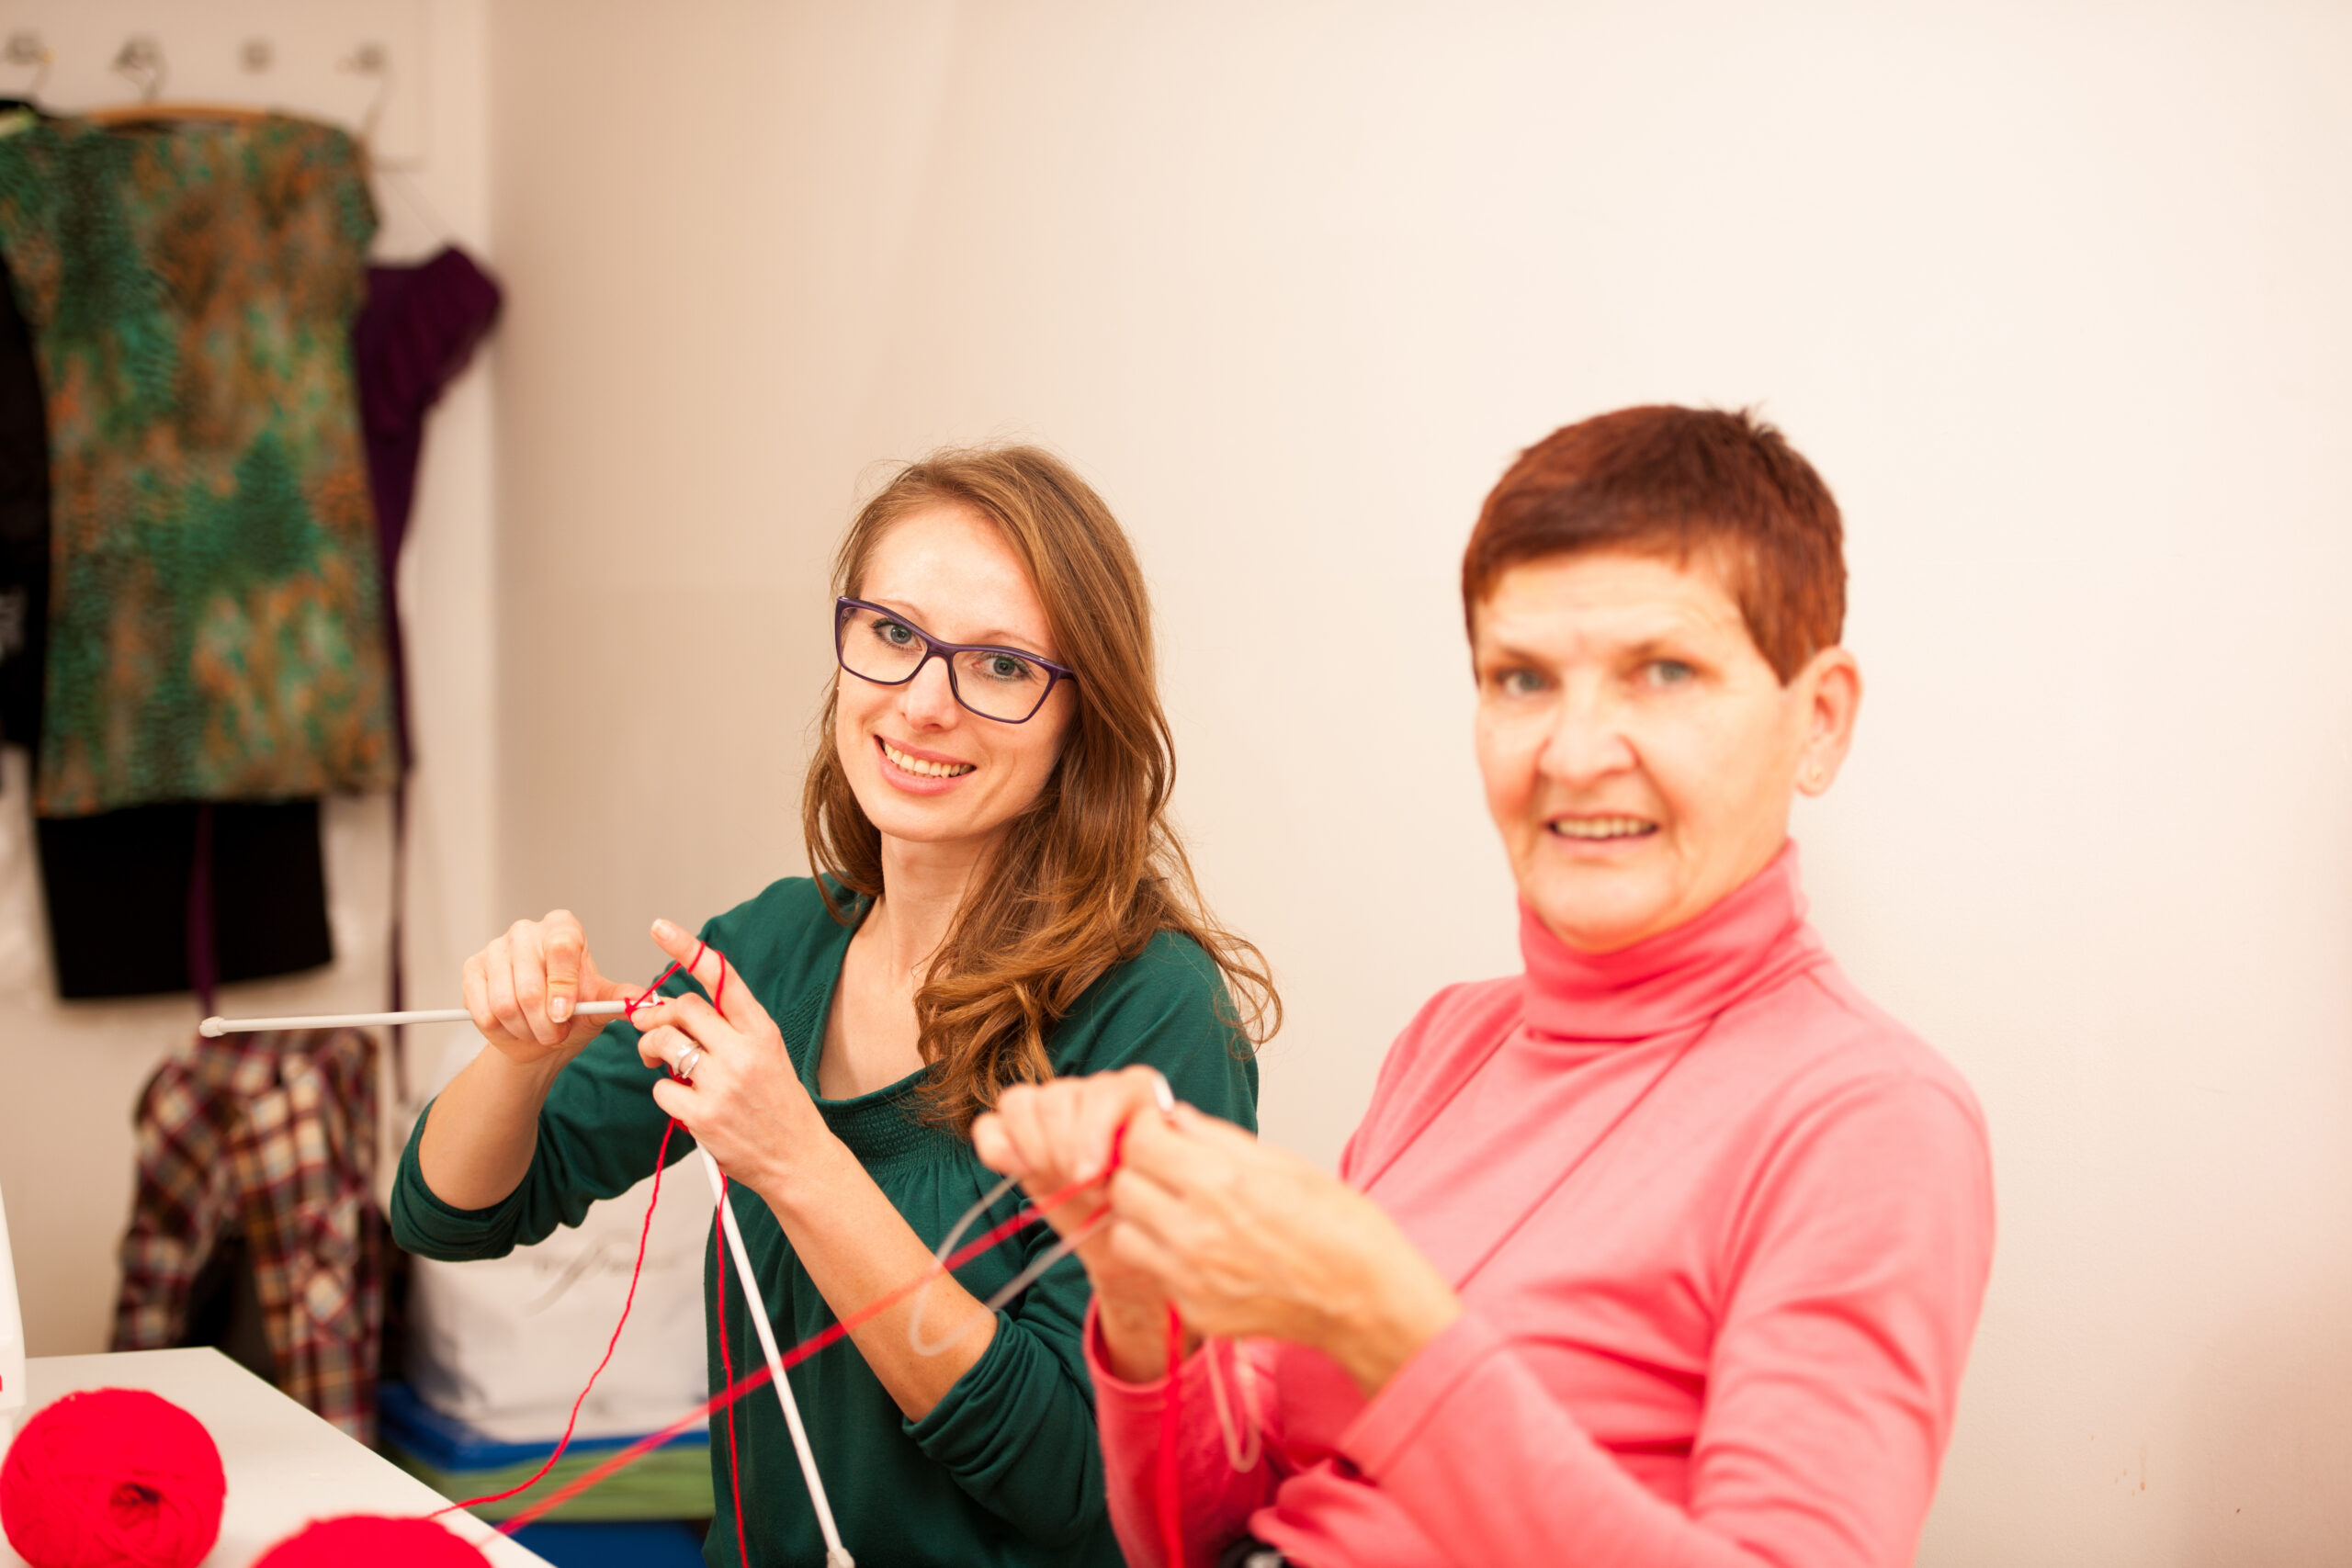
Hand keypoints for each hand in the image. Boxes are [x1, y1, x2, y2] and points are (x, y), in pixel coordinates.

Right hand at [462, 910, 638, 1066]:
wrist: (537, 1036)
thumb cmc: (571, 1013)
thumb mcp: (599, 1005)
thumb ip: (620, 1000)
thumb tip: (647, 1002)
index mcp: (563, 928)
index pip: (562, 947)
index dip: (563, 985)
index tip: (565, 1014)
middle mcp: (527, 930)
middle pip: (531, 983)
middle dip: (545, 1022)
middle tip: (554, 1034)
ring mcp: (496, 948)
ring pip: (506, 1001)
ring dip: (525, 1029)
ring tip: (537, 1032)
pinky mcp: (472, 969)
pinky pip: (483, 1009)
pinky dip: (501, 1029)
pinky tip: (513, 1027)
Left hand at [630, 919, 833, 1201]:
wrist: (797, 1159)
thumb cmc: (779, 1106)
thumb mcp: (768, 1054)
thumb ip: (730, 1029)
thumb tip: (677, 1010)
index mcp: (762, 1031)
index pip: (722, 978)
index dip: (688, 949)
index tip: (661, 928)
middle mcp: (744, 1052)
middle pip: (683, 1008)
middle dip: (656, 1015)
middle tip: (648, 1028)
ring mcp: (723, 1083)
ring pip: (664, 1042)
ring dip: (651, 1049)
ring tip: (658, 1061)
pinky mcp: (703, 1115)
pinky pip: (661, 1089)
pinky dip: (664, 1092)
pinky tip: (683, 1101)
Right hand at [973, 1067, 1179, 1342]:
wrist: (1129, 1235)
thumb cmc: (1150, 1207)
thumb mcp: (1159, 1184)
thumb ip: (1143, 1160)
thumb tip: (1108, 1156)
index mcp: (1136, 1092)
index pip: (1104, 1090)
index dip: (1093, 1132)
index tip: (1095, 1176)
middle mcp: (1090, 1091)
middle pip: (1057, 1097)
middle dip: (1065, 1148)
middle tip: (1084, 1186)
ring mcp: (1051, 1109)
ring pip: (1020, 1103)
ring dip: (1036, 1150)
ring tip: (1060, 1181)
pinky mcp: (1016, 1137)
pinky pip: (990, 1127)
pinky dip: (999, 1150)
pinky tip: (1023, 1173)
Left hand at [1108, 1106, 1463, 1397]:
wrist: (1367, 1302)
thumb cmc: (1341, 1228)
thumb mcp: (1286, 1163)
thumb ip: (1218, 1139)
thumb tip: (1176, 1117)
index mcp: (1223, 1183)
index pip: (1139, 1143)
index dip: (1145, 1131)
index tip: (1159, 1132)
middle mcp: (1198, 1232)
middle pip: (1121, 1187)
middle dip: (1138, 1171)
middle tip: (1166, 1169)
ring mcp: (1193, 1278)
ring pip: (1124, 1234)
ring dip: (1141, 1217)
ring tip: (1178, 1211)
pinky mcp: (1196, 1310)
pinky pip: (1155, 1272)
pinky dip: (1166, 1256)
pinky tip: (1206, 1250)